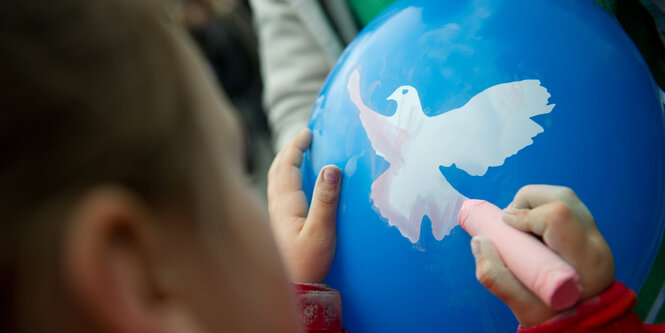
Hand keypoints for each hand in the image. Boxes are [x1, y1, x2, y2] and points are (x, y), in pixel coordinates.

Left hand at [267, 129, 341, 282]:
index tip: (308, 133)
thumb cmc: (307, 263)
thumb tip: (332, 168)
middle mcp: (276, 207)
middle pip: (277, 170)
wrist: (295, 288)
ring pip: (275, 181)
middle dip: (289, 151)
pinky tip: (293, 185)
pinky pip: (278, 191)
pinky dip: (285, 177)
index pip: (288, 166)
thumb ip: (326, 200)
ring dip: (285, 163)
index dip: (296, 147)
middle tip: (303, 139)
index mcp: (286, 204)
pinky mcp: (278, 225)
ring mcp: (275, 216)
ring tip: (297, 155)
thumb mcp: (321, 232)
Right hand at [471, 185, 614, 327]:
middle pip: (561, 197)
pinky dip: (541, 206)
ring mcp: (595, 233)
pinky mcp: (588, 229)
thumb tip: (479, 240)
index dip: (525, 214)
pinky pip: (564, 202)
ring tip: (520, 225)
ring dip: (533, 202)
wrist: (584, 323)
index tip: (505, 225)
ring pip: (563, 195)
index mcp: (584, 261)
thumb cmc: (553, 314)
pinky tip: (532, 227)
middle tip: (511, 224)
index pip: (557, 216)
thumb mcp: (521, 305)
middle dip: (526, 201)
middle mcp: (594, 242)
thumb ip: (495, 276)